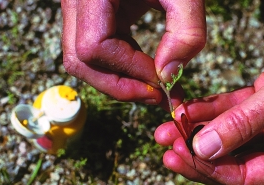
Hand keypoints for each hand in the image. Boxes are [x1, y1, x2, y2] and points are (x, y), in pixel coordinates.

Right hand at [61, 0, 205, 107]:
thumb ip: (187, 32)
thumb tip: (168, 76)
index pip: (94, 47)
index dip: (129, 71)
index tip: (163, 83)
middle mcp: (77, 1)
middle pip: (80, 61)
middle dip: (118, 86)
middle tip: (155, 97)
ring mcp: (80, 8)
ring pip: (83, 60)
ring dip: (119, 79)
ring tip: (154, 86)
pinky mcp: (92, 15)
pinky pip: (97, 50)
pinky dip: (121, 65)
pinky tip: (146, 67)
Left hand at [154, 4, 263, 184]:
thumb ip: (245, 123)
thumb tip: (204, 150)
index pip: (247, 175)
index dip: (210, 170)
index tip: (179, 157)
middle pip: (232, 157)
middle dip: (196, 151)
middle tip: (166, 145)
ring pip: (227, 131)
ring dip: (196, 129)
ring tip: (166, 126)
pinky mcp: (261, 96)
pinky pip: (229, 108)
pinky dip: (207, 109)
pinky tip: (185, 109)